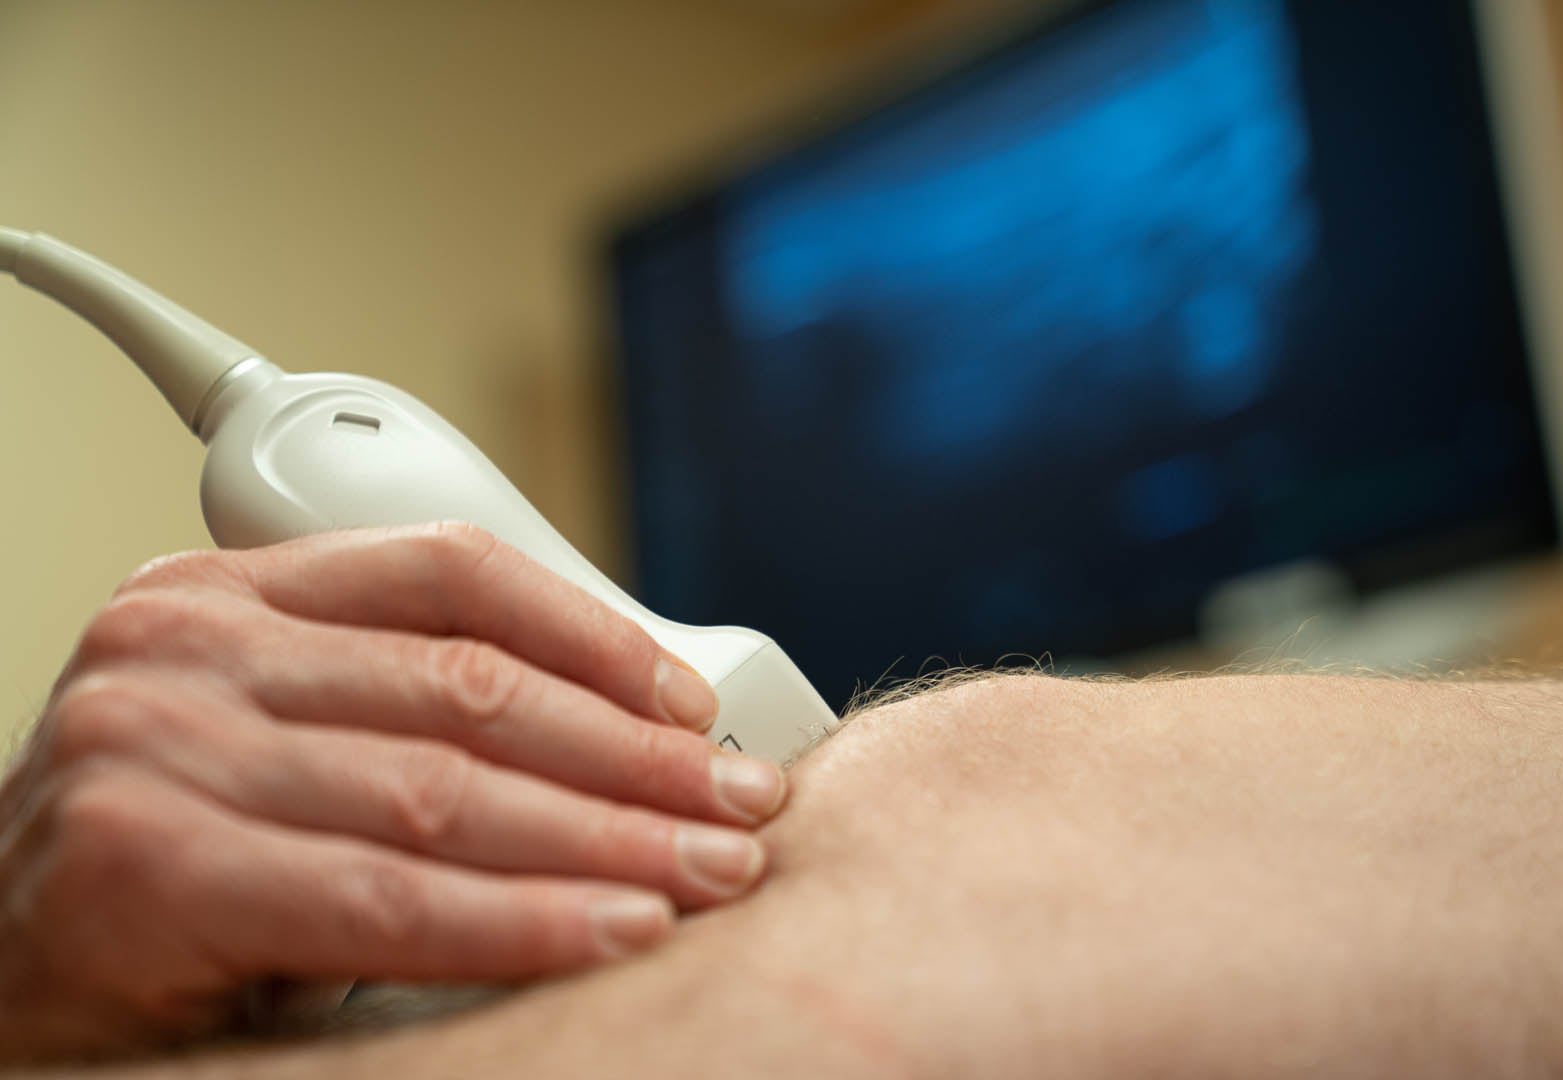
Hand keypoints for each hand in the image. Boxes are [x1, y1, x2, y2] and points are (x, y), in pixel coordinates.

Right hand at [0, 524, 787, 1061]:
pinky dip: (518, 920)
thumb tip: (625, 747)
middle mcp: (183, 649)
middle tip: (740, 804)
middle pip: (471, 688)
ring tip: (711, 869)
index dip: (596, 636)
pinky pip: (385, 900)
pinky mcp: (146, 866)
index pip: (451, 576)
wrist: (0, 970)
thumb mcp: (272, 743)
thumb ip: (399, 712)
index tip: (692, 705)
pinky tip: (614, 930)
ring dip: (607, 838)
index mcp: (223, 596)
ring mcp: (155, 748)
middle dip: (631, 755)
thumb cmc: (167, 859)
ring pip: (446, 793)